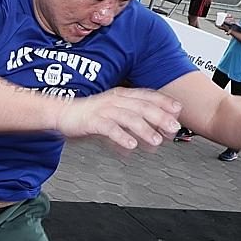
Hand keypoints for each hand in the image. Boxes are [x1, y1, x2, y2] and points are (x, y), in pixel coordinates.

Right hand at [54, 88, 182, 150]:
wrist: (62, 114)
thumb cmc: (90, 116)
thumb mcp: (116, 115)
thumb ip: (136, 124)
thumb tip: (156, 135)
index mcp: (122, 95)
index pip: (147, 96)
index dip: (164, 102)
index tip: (178, 110)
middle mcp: (115, 100)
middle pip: (142, 106)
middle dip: (160, 117)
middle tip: (173, 128)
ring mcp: (103, 110)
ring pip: (128, 117)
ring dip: (144, 129)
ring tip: (156, 140)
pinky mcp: (92, 121)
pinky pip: (109, 128)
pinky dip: (121, 136)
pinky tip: (130, 145)